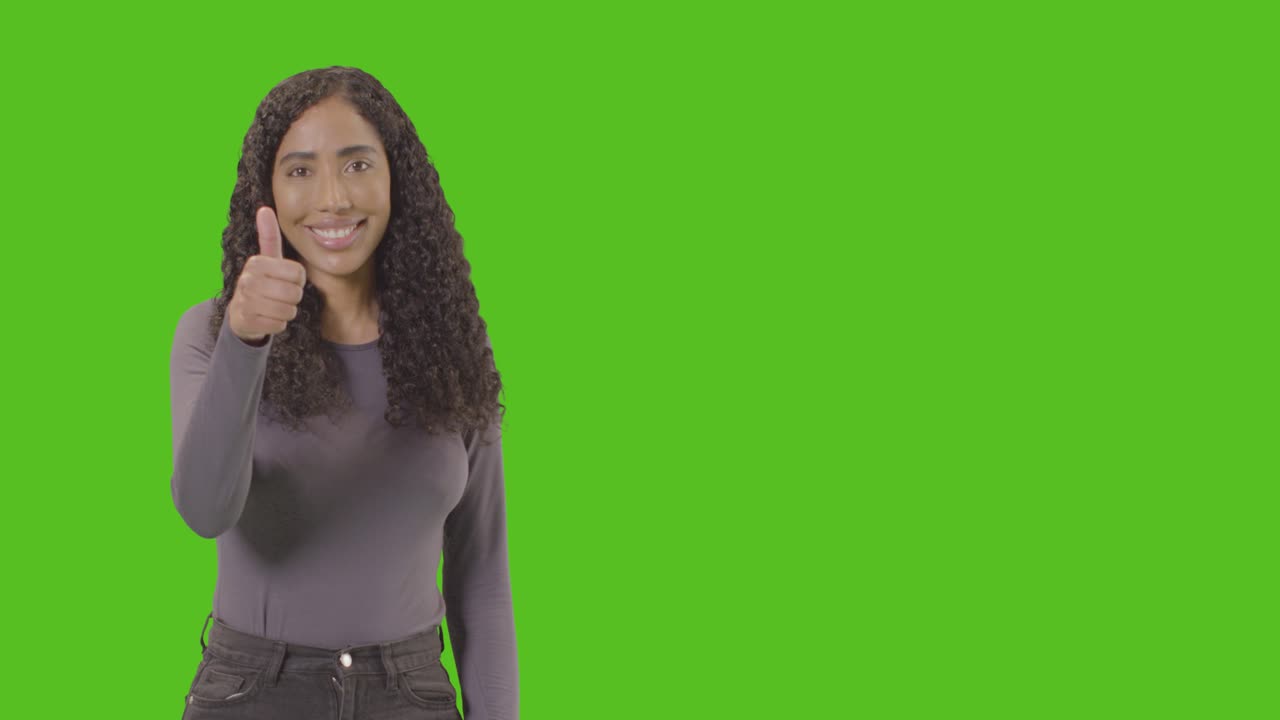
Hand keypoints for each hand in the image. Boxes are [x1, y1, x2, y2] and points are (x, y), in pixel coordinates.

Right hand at [228, 206, 306, 344]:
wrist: (241, 312)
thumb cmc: (262, 283)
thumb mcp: (266, 260)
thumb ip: (268, 236)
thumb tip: (264, 209)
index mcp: (257, 263)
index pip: (298, 273)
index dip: (298, 280)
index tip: (285, 279)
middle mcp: (248, 280)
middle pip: (294, 293)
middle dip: (293, 297)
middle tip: (281, 295)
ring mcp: (246, 301)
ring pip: (288, 310)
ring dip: (287, 311)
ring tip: (275, 305)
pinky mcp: (247, 320)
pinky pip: (279, 325)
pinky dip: (278, 324)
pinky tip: (267, 317)